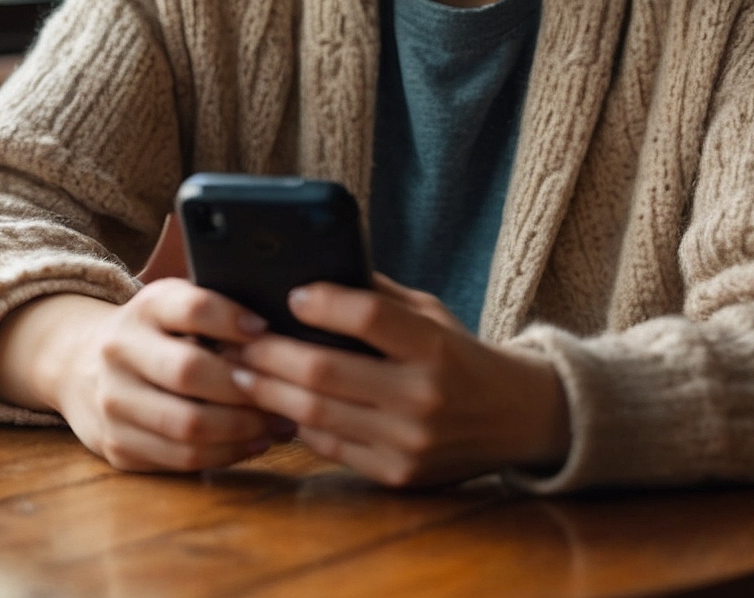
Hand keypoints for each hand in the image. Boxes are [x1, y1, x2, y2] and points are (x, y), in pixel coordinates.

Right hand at [0, 282, 293, 472]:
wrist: (81, 364)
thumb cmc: (157, 333)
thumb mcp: (176, 305)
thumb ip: (219, 310)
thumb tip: (289, 329)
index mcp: (146, 308)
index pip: (191, 308)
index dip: (232, 319)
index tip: (267, 330)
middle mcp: (121, 351)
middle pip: (189, 371)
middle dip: (245, 388)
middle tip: (286, 394)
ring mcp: (113, 402)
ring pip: (186, 424)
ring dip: (241, 429)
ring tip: (278, 425)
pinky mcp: (116, 444)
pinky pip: (178, 457)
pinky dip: (223, 454)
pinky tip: (252, 443)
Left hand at [229, 275, 569, 486]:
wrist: (516, 419)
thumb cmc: (461, 355)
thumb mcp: (432, 314)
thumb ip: (378, 297)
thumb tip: (313, 276)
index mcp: (435, 346)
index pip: (369, 316)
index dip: (323, 302)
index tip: (291, 294)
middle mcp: (423, 397)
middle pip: (324, 372)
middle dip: (270, 354)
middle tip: (238, 340)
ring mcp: (408, 443)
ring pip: (315, 416)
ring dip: (268, 391)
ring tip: (241, 372)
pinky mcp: (397, 477)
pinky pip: (329, 448)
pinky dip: (297, 425)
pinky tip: (277, 405)